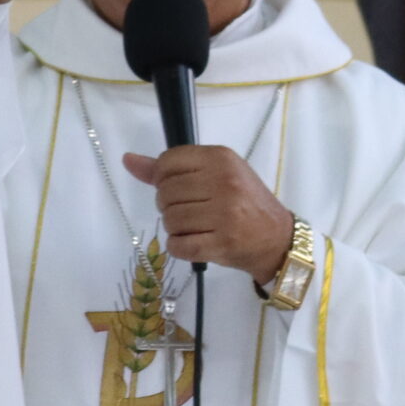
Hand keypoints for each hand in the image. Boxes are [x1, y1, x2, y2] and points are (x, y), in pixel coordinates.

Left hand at [121, 146, 293, 284]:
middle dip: (169, 205)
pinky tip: (194, 242)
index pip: (167, 163)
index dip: (164, 178)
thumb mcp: (215, 173)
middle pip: (165, 193)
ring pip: (169, 221)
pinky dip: (179, 247)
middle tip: (191, 210)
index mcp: (221, 158)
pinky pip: (178, 246)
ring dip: (175, 228)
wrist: (276, 238)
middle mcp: (223, 182)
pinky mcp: (222, 243)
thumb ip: (170, 168)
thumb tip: (128, 160)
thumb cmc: (244, 201)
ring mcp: (224, 214)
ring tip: (195, 227)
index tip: (181, 187)